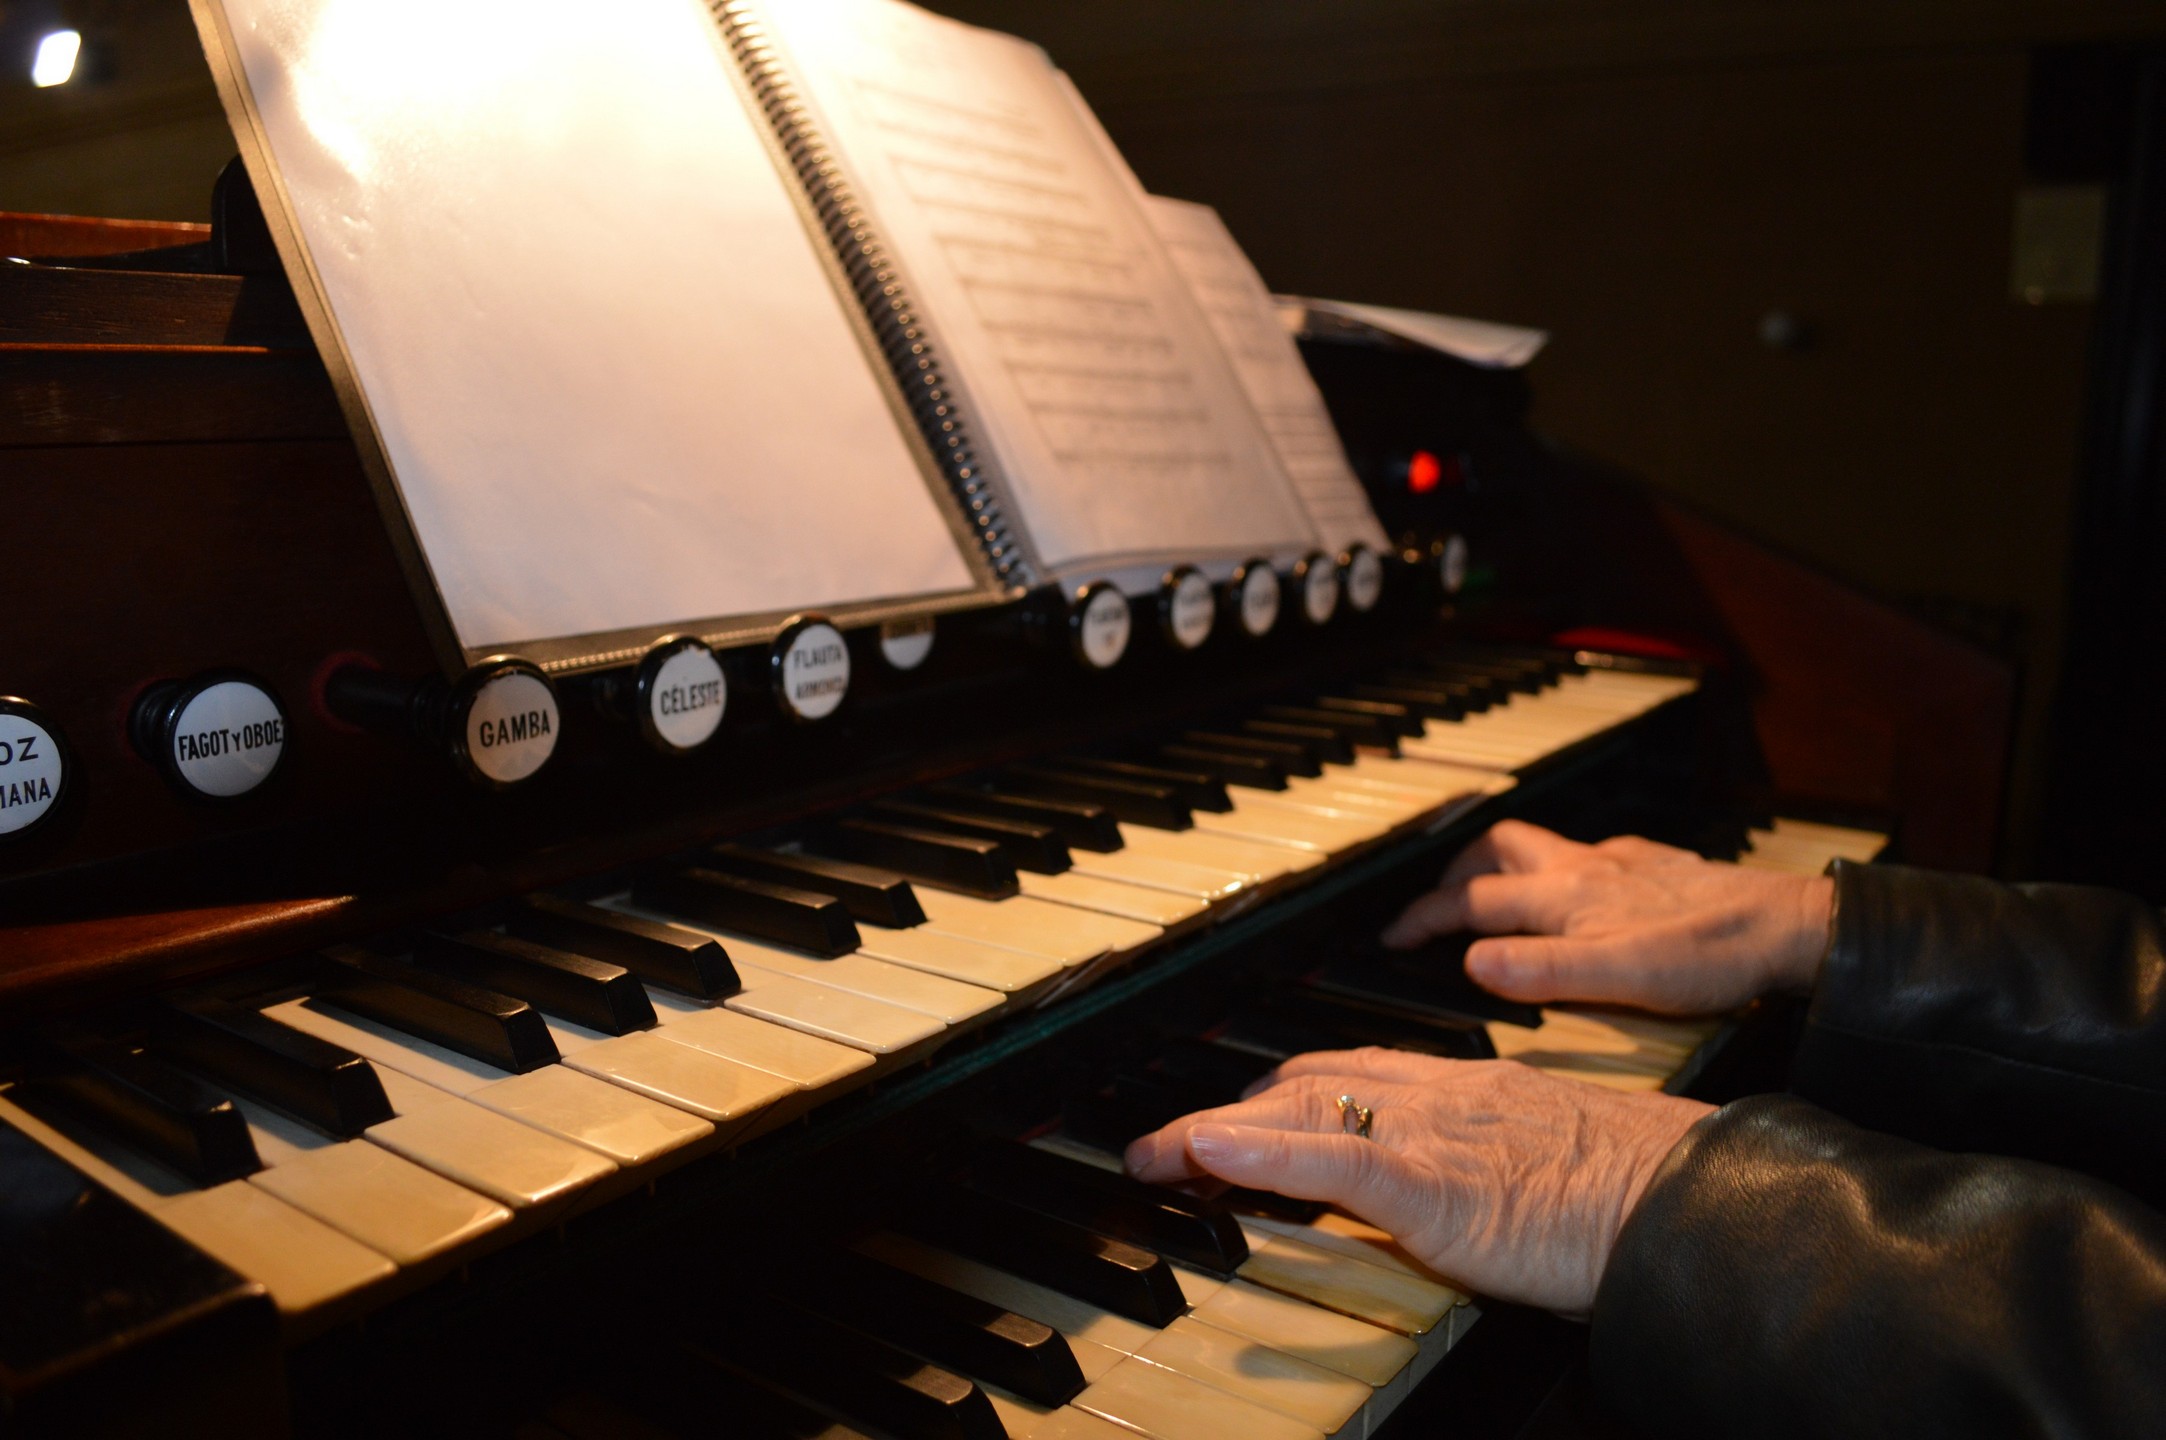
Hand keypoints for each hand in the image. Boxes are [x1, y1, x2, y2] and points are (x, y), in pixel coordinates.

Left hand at [1125, 1047, 1710, 1315]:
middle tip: (1166, 1141)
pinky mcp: (1436, 1184)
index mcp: (1464, 1091)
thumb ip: (1486, 1164)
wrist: (1693, 1199)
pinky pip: (1334, 1159)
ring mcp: (1432, 1134)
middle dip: (1229, 1111)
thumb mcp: (1542, 1164)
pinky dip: (1263, 1151)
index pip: (1350, 1078)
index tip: (1229, 1117)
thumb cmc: (1636, 1193)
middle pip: (1309, 1086)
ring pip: (1303, 1113)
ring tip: (1155, 1151)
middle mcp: (1437, 1097)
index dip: (1277, 1097)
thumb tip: (1451, 1195)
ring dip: (1217, 1131)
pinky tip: (1209, 1150)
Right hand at [1380, 820, 1832, 1013]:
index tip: (1391, 937)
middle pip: (1498, 847)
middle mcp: (1587, 867)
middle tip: (1439, 904)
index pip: (1473, 901)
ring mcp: (1622, 861)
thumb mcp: (1620, 979)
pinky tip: (1584, 902)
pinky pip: (1591, 858)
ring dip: (1508, 867)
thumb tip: (1470, 962)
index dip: (1423, 917)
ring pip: (1544, 848)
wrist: (1791, 927)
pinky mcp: (1656, 866)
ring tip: (1498, 899)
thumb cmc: (1712, 956)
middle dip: (1457, 871)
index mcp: (1566, 895)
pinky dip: (1564, 873)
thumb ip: (1541, 971)